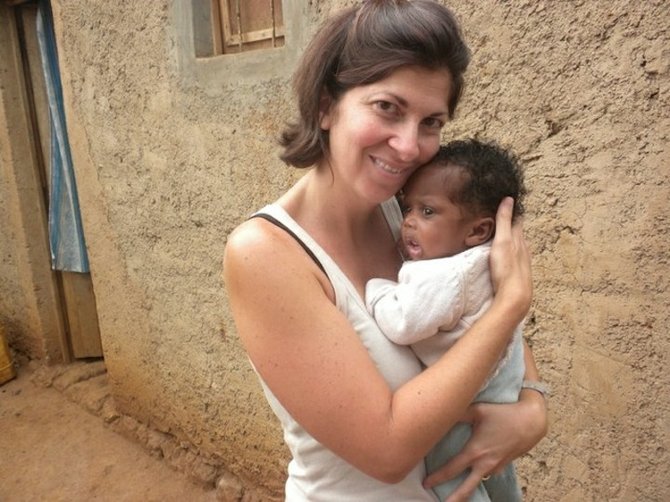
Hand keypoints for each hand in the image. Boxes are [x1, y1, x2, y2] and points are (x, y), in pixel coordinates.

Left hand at [423, 397, 547, 501]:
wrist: (532, 421)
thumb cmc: (504, 414)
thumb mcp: (478, 410)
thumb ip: (459, 413)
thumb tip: (442, 411)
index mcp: (476, 452)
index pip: (452, 469)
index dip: (437, 478)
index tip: (426, 484)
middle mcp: (485, 463)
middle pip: (467, 488)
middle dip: (455, 499)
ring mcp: (496, 466)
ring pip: (478, 481)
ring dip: (468, 487)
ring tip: (456, 492)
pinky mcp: (504, 465)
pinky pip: (488, 473)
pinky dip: (480, 474)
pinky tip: (475, 471)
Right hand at [489, 197, 531, 316]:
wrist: (515, 296)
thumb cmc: (507, 269)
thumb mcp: (502, 241)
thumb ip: (504, 221)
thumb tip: (508, 199)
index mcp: (519, 240)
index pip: (517, 221)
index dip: (512, 212)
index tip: (507, 202)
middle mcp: (523, 249)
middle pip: (518, 233)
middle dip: (512, 225)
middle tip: (505, 216)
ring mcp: (522, 262)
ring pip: (518, 247)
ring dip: (513, 240)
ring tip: (505, 234)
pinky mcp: (519, 273)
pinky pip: (516, 258)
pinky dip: (511, 253)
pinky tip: (508, 256)